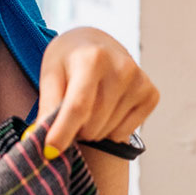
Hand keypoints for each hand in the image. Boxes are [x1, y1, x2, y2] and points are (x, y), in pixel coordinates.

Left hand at [36, 27, 158, 158]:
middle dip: (75, 130)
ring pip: (107, 132)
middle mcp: (121, 68)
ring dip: (92, 130)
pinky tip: (106, 110)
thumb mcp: (51, 74)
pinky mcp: (151, 95)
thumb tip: (44, 143)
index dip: (63, 132)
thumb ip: (48, 106)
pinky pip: (124, 134)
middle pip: (92, 124)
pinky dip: (110, 131)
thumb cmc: (69, 61)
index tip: (50, 151)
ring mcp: (139, 82)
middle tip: (69, 116)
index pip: (78, 106)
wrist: (97, 43)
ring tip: (88, 108)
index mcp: (92, 58)